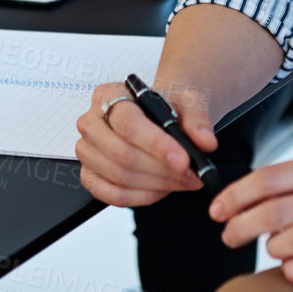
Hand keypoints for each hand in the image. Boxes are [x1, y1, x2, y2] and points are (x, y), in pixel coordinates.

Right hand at [75, 79, 213, 206]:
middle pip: (121, 153)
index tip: (183, 160)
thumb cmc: (166, 108)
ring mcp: (87, 150)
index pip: (127, 122)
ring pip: (118, 176)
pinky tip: (162, 189)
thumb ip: (198, 119)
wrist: (159, 117)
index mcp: (109, 95)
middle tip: (191, 176)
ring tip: (182, 181)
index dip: (156, 144)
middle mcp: (91, 121)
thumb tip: (205, 141)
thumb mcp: (188, 102)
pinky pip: (112, 194)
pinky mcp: (90, 175)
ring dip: (156, 184)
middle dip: (161, 170)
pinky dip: (141, 197)